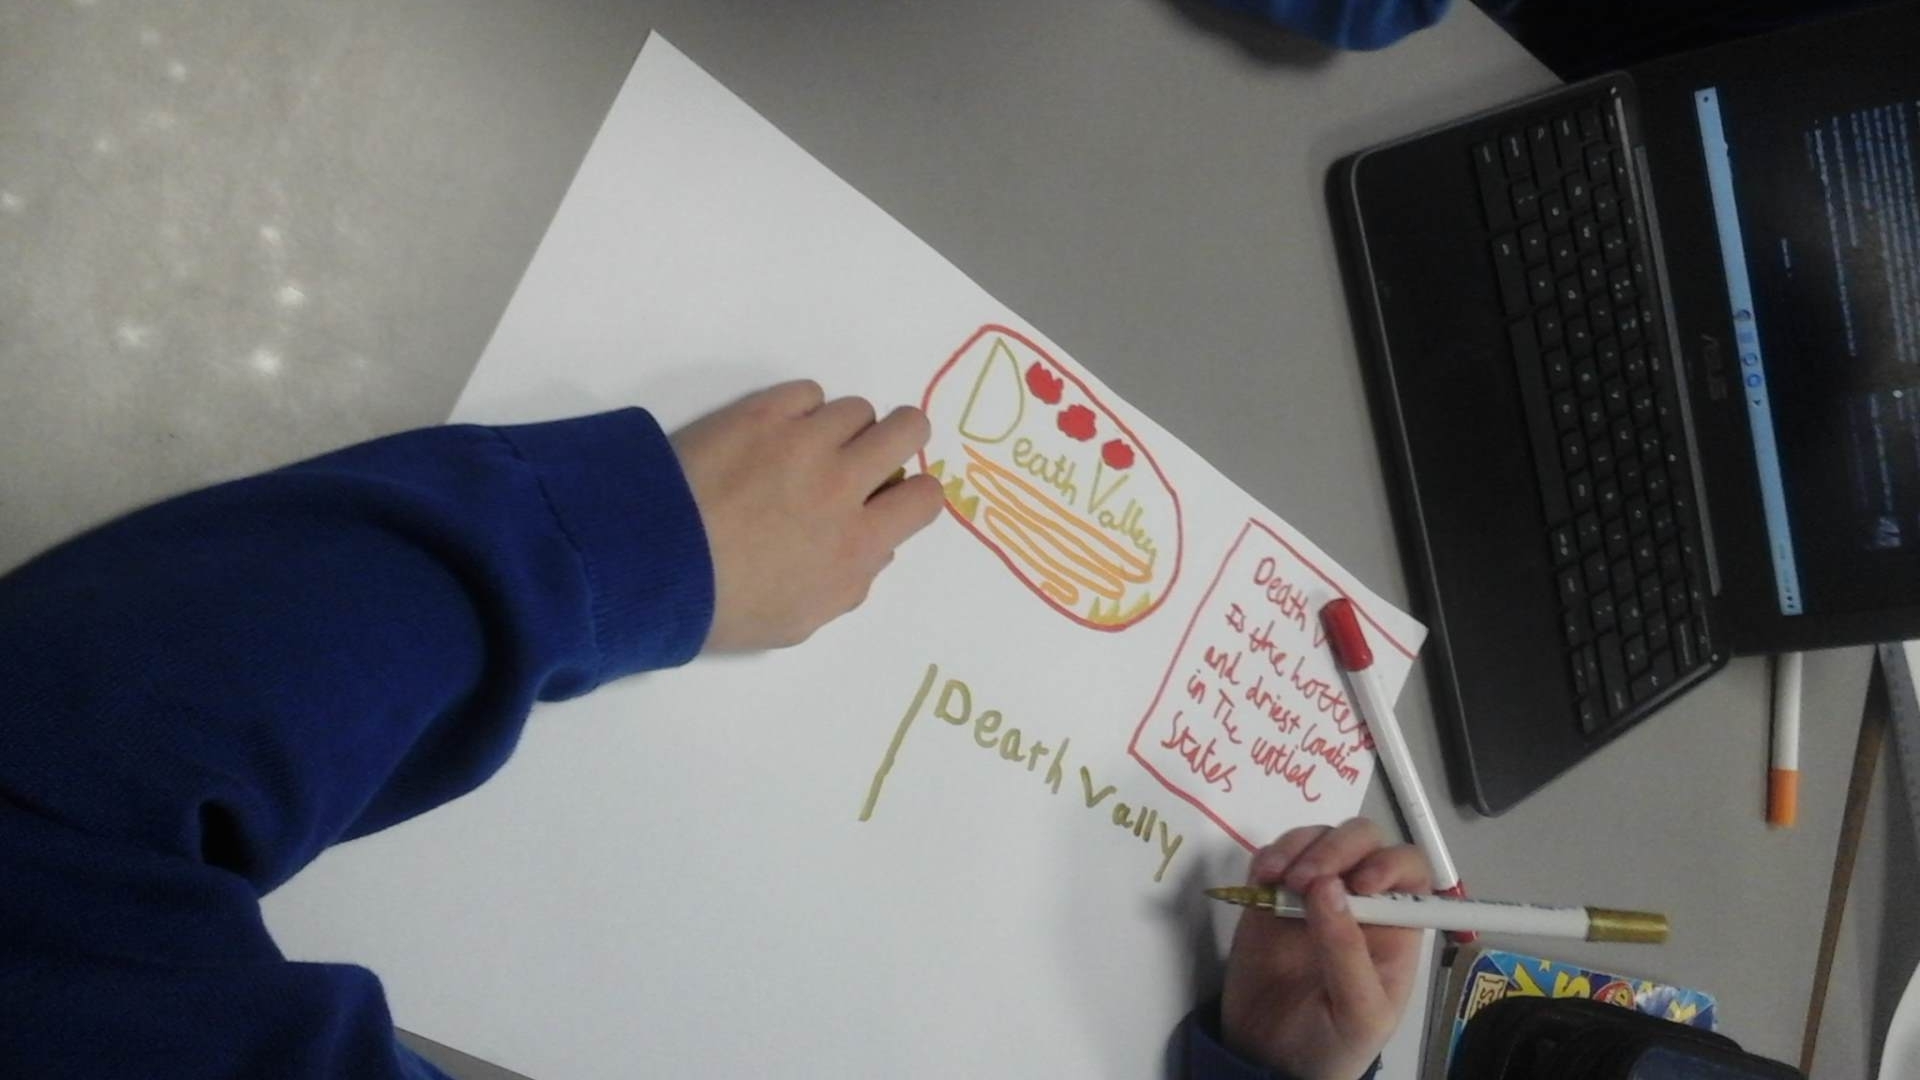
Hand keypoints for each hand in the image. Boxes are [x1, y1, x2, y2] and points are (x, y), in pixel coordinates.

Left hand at [670, 380, 944, 651]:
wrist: (651, 562)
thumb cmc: (724, 607)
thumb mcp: (800, 622)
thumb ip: (851, 585)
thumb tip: (875, 548)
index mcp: (858, 544)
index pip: (927, 497)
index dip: (914, 494)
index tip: (887, 497)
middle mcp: (843, 483)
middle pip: (908, 428)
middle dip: (898, 439)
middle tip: (867, 455)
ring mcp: (803, 441)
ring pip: (857, 408)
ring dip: (841, 428)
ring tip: (805, 450)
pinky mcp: (762, 412)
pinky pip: (808, 392)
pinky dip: (800, 410)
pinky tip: (774, 434)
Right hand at [1220, 818, 1432, 1079]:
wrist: (1269, 1060)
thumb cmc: (1333, 1043)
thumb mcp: (1358, 1013)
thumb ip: (1347, 953)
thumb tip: (1327, 887)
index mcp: (1394, 926)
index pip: (1408, 871)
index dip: (1390, 864)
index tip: (1361, 884)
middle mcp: (1358, 899)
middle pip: (1362, 841)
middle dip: (1337, 848)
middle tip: (1305, 880)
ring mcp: (1312, 893)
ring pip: (1317, 839)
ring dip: (1299, 848)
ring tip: (1276, 880)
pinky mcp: (1271, 894)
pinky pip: (1274, 855)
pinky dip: (1268, 856)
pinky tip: (1261, 880)